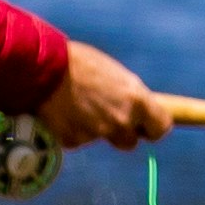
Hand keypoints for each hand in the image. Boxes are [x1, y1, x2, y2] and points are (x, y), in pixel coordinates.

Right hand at [29, 40, 168, 149]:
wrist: (44, 68)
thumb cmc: (80, 63)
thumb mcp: (114, 74)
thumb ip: (127, 95)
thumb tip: (133, 107)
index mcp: (137, 100)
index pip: (161, 128)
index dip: (153, 127)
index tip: (146, 123)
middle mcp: (122, 121)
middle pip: (131, 141)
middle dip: (123, 131)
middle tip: (108, 113)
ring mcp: (98, 134)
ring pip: (103, 139)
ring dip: (97, 130)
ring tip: (80, 105)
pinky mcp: (74, 141)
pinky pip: (79, 139)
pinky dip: (73, 130)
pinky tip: (63, 111)